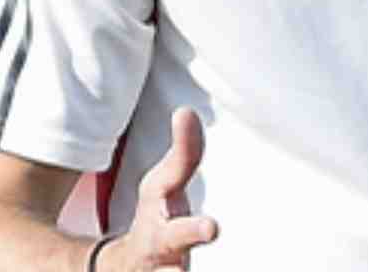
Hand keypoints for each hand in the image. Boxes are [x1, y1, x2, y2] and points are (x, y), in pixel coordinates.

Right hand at [98, 108, 219, 271]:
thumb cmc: (153, 224)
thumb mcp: (161, 191)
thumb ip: (183, 156)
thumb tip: (188, 112)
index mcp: (161, 237)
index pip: (179, 230)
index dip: (196, 231)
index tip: (214, 230)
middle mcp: (162, 267)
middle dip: (186, 261)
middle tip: (210, 237)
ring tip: (192, 263)